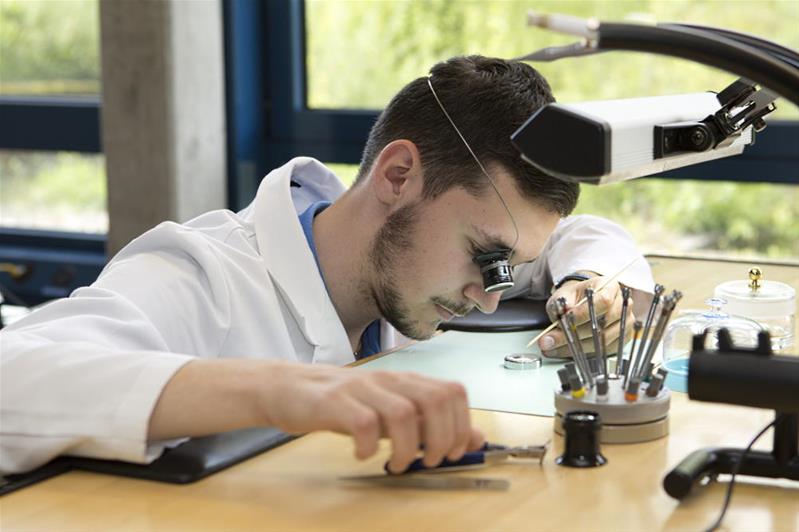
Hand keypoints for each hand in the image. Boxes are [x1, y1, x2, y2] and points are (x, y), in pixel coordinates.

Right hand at [263, 364, 484, 473]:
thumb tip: (476, 439)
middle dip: (442, 438)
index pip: (452, 392)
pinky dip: (370, 446)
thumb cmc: (341, 404)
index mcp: (404, 381)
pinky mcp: (335, 402)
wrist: (287, 388)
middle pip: (435, 399)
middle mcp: (387, 380)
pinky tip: (363, 454)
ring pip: (404, 412)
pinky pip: (363, 422)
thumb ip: (429, 424)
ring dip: (408, 448)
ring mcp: (361, 388)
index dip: (462, 424)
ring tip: (396, 464)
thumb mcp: (390, 413)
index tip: (454, 451)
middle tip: (429, 461)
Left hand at [539, 276, 633, 358]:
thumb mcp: (564, 295)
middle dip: (576, 333)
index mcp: (611, 287)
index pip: (603, 301)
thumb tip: (565, 310)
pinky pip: (603, 351)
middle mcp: (622, 305)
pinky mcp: (621, 339)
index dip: (584, 312)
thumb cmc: (575, 298)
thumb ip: (562, 302)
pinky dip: (582, 353)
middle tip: (552, 338)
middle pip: (604, 323)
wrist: (580, 305)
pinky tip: (565, 351)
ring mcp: (625, 323)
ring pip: (603, 340)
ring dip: (577, 346)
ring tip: (554, 346)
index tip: (565, 319)